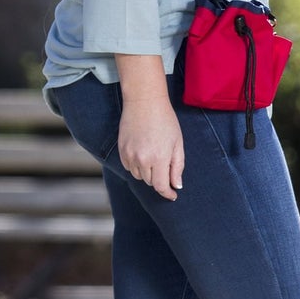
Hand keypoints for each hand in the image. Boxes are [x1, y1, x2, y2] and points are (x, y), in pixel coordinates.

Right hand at [114, 60, 182, 200]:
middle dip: (159, 179)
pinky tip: (142, 153)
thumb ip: (177, 166)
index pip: (161, 186)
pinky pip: (129, 168)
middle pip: (150, 182)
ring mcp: (130, 155)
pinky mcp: (121, 150)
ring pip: (139, 176)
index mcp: (160, 158)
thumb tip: (177, 185)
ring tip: (153, 156)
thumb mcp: (177, 143)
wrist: (144, 103)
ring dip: (147, 173)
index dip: (168, 193)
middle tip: (165, 165)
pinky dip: (136, 166)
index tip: (172, 195)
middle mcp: (143, 160)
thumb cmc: (165, 121)